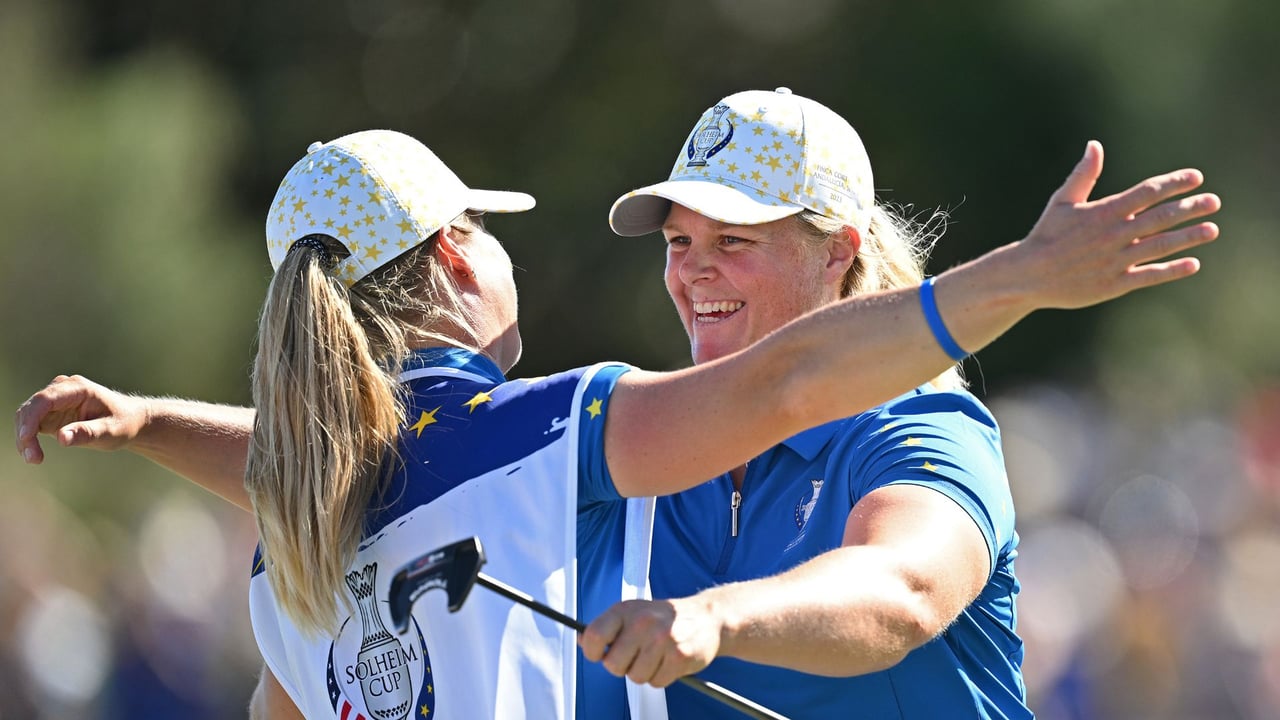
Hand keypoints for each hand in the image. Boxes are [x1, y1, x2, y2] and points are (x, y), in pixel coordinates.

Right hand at [14, 374, 147, 463]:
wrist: (130, 421)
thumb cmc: (123, 424)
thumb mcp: (110, 431)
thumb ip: (87, 433)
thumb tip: (62, 438)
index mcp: (78, 388)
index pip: (45, 400)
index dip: (31, 418)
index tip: (26, 438)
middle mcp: (62, 390)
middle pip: (31, 408)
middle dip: (25, 433)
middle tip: (33, 459)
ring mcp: (55, 400)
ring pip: (26, 416)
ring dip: (24, 438)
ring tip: (34, 459)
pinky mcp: (51, 412)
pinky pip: (31, 424)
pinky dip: (28, 439)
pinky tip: (34, 455)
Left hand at [580, 597, 722, 687]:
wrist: (707, 617)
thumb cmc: (664, 617)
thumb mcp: (633, 611)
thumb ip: (608, 626)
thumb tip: (582, 640)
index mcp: (626, 610)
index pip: (594, 635)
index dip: (592, 651)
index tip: (599, 654)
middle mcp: (642, 623)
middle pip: (613, 665)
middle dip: (622, 666)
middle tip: (635, 655)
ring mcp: (662, 639)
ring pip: (635, 677)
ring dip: (644, 672)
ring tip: (656, 656)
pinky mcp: (679, 656)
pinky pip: (656, 683)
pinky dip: (661, 677)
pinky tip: (669, 661)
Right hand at [1013, 140, 1220, 308]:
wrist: (1029, 275)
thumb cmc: (1046, 235)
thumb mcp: (1062, 201)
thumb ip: (1083, 174)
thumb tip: (1094, 145)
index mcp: (1103, 212)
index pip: (1147, 193)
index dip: (1173, 183)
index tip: (1196, 177)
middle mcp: (1114, 235)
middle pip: (1160, 217)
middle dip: (1190, 208)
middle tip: (1214, 202)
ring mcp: (1116, 260)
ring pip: (1160, 246)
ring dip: (1189, 237)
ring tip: (1212, 229)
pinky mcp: (1114, 284)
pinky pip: (1149, 276)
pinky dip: (1172, 270)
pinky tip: (1192, 264)